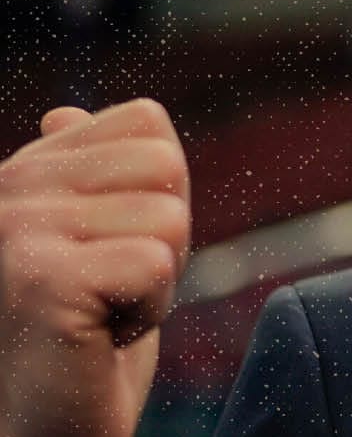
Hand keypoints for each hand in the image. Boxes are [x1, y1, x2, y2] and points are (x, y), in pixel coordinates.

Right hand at [0, 100, 190, 436]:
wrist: (45, 432)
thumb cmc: (73, 346)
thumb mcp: (86, 249)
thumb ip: (89, 183)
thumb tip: (65, 112)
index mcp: (22, 172)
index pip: (146, 124)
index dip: (160, 195)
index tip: (113, 253)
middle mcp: (8, 190)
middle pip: (166, 164)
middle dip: (165, 238)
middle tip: (111, 291)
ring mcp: (16, 231)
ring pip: (169, 217)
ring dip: (157, 282)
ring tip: (99, 316)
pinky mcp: (41, 279)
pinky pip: (156, 265)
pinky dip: (147, 313)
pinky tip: (96, 339)